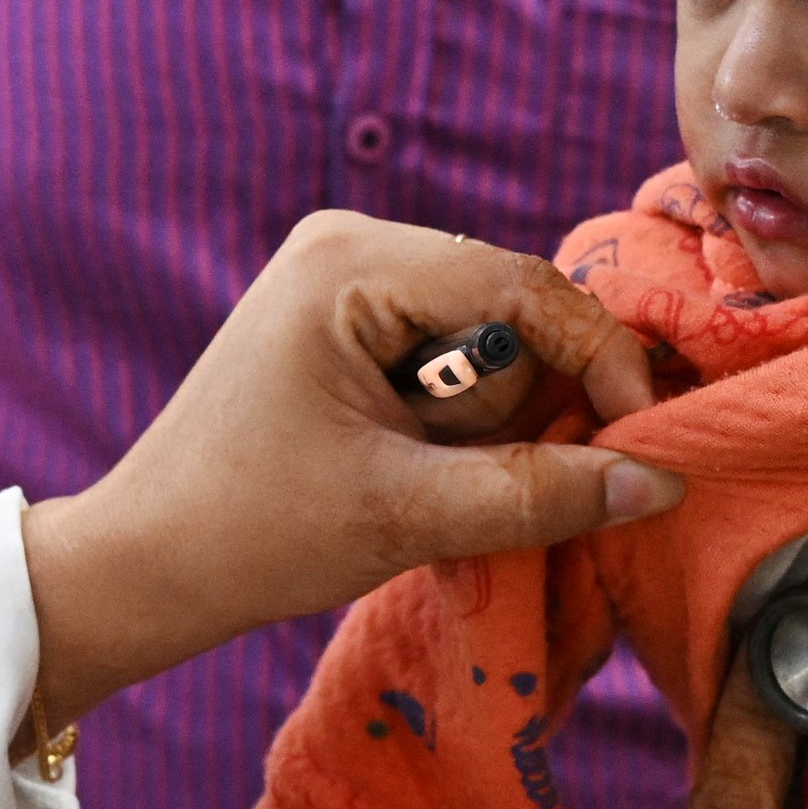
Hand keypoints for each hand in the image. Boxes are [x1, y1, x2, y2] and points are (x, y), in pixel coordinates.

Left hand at [21, 213, 677, 736]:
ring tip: (425, 483)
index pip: (527, 287)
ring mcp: (347, 280)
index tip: (641, 445)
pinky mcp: (347, 326)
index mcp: (353, 261)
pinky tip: (417, 470)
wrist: (146, 565)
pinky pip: (453, 358)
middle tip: (492, 482)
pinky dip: (462, 421)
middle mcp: (352, 243)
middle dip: (527, 402)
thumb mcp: (407, 516)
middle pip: (514, 309)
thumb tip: (660, 481)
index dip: (600, 363)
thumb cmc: (254, 534)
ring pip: (490, 340)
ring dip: (491, 421)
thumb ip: (539, 493)